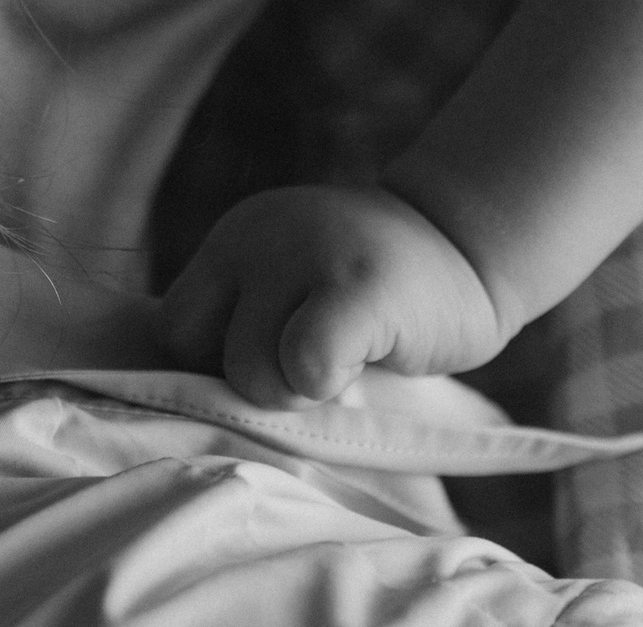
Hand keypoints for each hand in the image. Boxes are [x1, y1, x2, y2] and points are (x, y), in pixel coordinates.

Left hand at [160, 184, 509, 407]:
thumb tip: (186, 407)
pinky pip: (306, 365)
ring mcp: (309, 255)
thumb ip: (240, 327)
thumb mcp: (289, 289)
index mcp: (234, 239)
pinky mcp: (359, 287)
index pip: (173, 327)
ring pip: (251, 374)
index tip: (274, 357)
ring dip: (300, 388)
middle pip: (201, 355)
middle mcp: (259, 236)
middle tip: (317, 356)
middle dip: (256, 380)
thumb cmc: (372, 298)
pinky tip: (369, 355)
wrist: (469, 248)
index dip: (213, 364)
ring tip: (349, 351)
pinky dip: (331, 383)